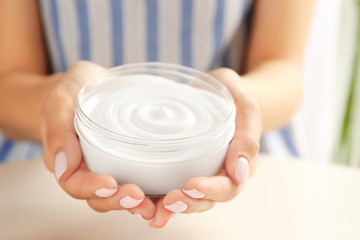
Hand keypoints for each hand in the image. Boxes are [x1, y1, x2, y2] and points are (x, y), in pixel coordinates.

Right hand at [40, 61, 155, 220]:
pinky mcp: (127, 161)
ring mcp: (109, 167)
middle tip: (137, 196)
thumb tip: (63, 167)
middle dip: (118, 201)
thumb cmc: (72, 93)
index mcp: (67, 160)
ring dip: (137, 204)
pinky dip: (151, 192)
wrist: (87, 85)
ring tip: (155, 205)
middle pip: (99, 197)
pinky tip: (167, 194)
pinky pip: (138, 181)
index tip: (109, 184)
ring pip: (119, 195)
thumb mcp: (60, 103)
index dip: (91, 189)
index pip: (74, 183)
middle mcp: (88, 170)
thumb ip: (58, 131)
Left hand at [148, 68, 261, 227]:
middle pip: (205, 199)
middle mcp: (217, 174)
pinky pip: (168, 186)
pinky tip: (138, 200)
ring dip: (168, 207)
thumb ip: (247, 135)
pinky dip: (154, 197)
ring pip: (186, 199)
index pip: (228, 187)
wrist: (218, 91)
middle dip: (187, 203)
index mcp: (237, 165)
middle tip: (169, 200)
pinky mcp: (179, 166)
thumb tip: (240, 172)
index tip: (193, 185)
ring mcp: (197, 171)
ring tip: (149, 209)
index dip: (211, 190)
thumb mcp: (245, 108)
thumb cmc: (233, 97)